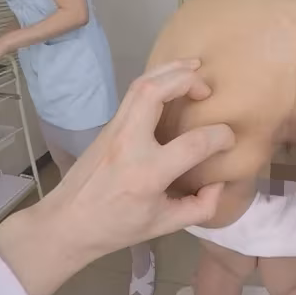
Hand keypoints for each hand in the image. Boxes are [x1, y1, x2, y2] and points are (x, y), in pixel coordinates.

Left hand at [0, 60, 234, 294]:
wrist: (66, 223)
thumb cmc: (117, 227)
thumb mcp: (164, 226)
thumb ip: (200, 206)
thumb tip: (219, 182)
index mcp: (147, 174)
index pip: (192, 144)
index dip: (219, 137)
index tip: (228, 139)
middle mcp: (129, 143)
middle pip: (155, 93)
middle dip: (185, 80)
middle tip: (206, 88)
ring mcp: (114, 130)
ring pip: (140, 84)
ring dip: (169, 70)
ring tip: (194, 66)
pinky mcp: (108, 125)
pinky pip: (133, 92)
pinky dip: (156, 79)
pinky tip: (171, 80)